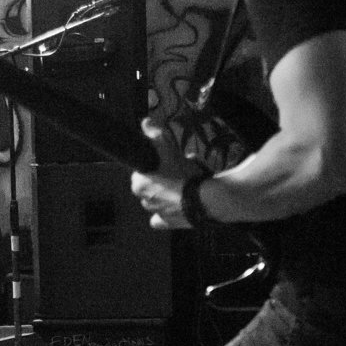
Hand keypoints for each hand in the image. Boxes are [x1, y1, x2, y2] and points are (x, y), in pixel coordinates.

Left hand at [130, 113, 195, 230]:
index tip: (163, 163)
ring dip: (164, 195)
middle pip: (147, 187)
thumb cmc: (186, 175)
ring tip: (180, 186)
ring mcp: (155, 213)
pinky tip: (175, 206)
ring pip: (154, 202)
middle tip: (174, 173)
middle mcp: (143, 200)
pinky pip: (159, 219)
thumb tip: (145, 122)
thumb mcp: (169, 148)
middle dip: (158, 180)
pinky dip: (164, 214)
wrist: (206, 199)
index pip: (139, 173)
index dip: (152, 167)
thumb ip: (155, 134)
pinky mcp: (167, 223)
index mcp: (139, 184)